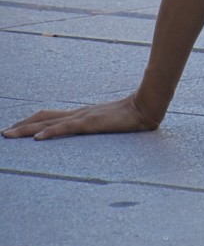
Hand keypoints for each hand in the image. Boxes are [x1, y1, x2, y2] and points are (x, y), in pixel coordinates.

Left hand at [2, 93, 159, 140]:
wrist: (146, 107)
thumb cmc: (132, 115)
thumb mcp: (111, 121)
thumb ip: (100, 124)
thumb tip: (95, 129)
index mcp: (82, 114)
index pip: (49, 115)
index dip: (31, 121)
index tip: (15, 127)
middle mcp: (78, 113)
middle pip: (42, 117)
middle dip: (21, 126)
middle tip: (3, 133)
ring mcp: (83, 117)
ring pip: (48, 122)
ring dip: (26, 129)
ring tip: (8, 135)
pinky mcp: (90, 123)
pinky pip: (66, 128)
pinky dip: (50, 132)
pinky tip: (37, 138)